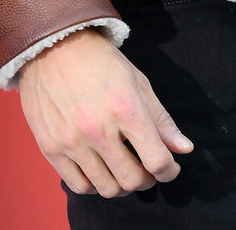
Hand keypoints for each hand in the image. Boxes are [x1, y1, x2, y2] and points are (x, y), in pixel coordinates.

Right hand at [17, 26, 194, 196]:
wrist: (54, 46)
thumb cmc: (100, 61)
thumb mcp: (137, 82)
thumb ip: (161, 119)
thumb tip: (184, 149)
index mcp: (125, 108)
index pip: (156, 160)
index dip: (169, 170)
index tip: (169, 168)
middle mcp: (98, 129)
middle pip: (133, 180)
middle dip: (147, 179)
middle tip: (146, 168)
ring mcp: (72, 141)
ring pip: (107, 188)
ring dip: (122, 185)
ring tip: (123, 169)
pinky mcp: (50, 148)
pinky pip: (79, 186)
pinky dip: (94, 185)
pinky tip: (100, 170)